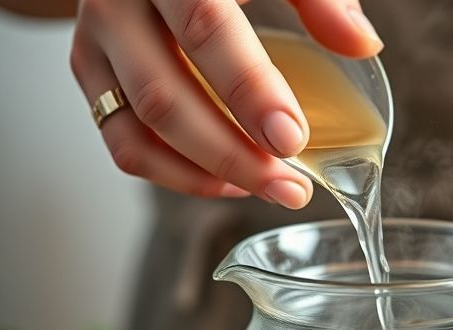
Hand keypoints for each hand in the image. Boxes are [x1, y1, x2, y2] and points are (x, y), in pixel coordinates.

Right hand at [70, 0, 382, 207]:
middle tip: (290, 186)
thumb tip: (363, 45)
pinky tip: (226, 180)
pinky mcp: (89, 70)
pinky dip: (174, 173)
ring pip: (136, 130)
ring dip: (204, 174)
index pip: (205, 27)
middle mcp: (118, 4)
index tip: (292, 139)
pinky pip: (121, 141)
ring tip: (268, 188)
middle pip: (163, 96)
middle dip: (231, 153)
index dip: (249, 89)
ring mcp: (96, 40)